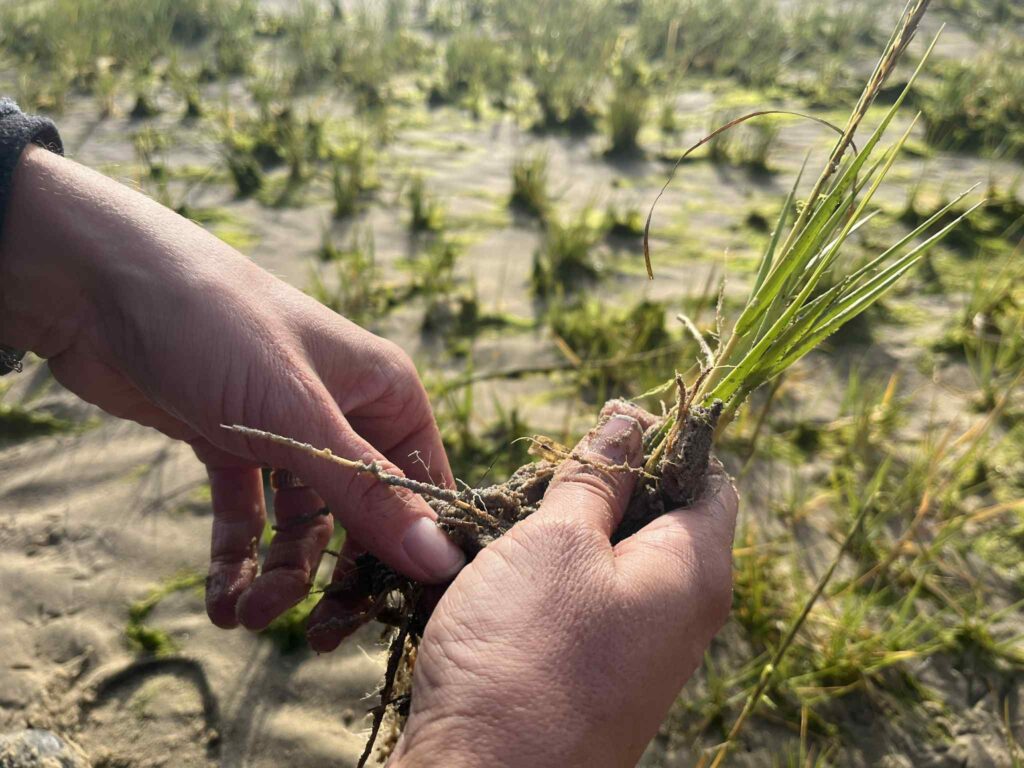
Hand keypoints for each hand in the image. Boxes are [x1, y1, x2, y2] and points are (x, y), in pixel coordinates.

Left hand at [0, 146, 464, 630]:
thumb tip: (442, 563)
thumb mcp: (299, 418)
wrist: (97, 283)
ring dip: (280, 575)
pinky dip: (238, 556)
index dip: (413, 554)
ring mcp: (286, 430)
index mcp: (386, 394)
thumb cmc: (218, 328)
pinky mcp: (231, 441)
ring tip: (243, 615)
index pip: (424, 490)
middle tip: (316, 637)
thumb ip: (369, 494)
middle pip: (364, 517)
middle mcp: (345, 413)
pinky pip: (248, 513)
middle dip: (338, 577)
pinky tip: (220, 597)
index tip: (394, 618)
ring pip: (303, 523)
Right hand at [390, 402, 738, 766]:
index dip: (664, 441)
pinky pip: (590, 602)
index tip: (605, 427)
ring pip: (617, 558)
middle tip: (545, 479)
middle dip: (606, 485)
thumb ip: (597, 476)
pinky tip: (507, 577)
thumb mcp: (556, 542)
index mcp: (696, 571)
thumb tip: (630, 419)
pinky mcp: (600, 675)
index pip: (710, 478)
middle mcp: (683, 613)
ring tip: (515, 528)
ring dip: (568, 532)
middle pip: (662, 515)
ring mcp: (642, 650)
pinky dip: (554, 577)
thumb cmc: (526, 657)